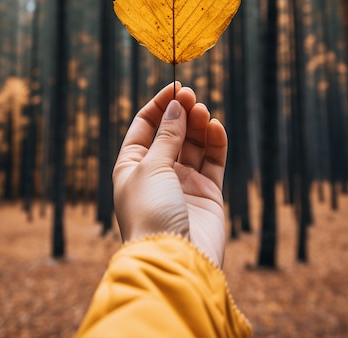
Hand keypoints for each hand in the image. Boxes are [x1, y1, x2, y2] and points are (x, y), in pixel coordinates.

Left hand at [113, 82, 227, 267]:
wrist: (175, 260)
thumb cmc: (150, 212)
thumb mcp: (152, 166)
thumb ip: (167, 135)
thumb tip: (175, 106)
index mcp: (132, 165)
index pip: (145, 126)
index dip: (159, 105)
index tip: (175, 88)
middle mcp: (157, 172)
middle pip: (171, 133)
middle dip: (181, 113)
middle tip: (191, 97)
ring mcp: (183, 183)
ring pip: (193, 145)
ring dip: (198, 125)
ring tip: (203, 112)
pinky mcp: (207, 194)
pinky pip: (212, 162)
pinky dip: (215, 143)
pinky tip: (215, 127)